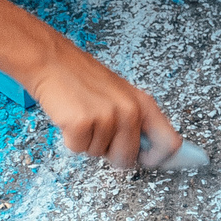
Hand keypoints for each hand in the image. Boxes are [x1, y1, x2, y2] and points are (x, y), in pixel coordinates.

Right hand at [25, 41, 179, 169]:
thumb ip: (135, 121)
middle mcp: (129, 111)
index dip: (157, 158)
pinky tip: (70, 117)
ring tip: (82, 115)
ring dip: (87, 142)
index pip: (168, 143)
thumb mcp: (120, 94)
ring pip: (99, 155)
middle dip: (110, 153)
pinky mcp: (82, 123)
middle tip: (98, 130)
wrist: (52, 61)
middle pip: (128, 158)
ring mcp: (107, 117)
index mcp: (143, 103)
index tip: (146, 160)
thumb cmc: (82, 78)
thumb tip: (148, 154)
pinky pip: (78, 149)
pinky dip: (70, 139)